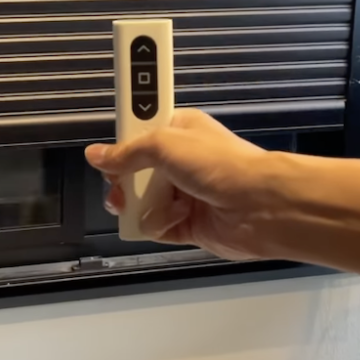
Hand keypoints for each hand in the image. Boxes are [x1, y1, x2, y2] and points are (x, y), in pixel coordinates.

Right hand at [85, 108, 271, 260]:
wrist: (261, 206)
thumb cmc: (225, 165)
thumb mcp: (165, 144)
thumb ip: (128, 151)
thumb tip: (98, 154)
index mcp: (178, 131)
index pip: (138, 134)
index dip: (122, 143)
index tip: (107, 152)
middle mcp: (180, 162)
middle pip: (134, 172)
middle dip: (124, 182)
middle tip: (121, 187)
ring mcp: (184, 193)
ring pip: (141, 202)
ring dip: (141, 206)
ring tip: (145, 207)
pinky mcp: (187, 224)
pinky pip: (156, 227)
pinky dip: (159, 226)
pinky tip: (175, 219)